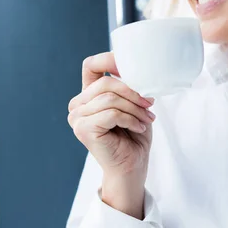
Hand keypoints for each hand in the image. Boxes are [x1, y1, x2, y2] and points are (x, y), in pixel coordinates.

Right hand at [67, 52, 155, 217]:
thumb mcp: (134, 106)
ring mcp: (77, 118)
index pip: (91, 65)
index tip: (135, 67)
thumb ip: (130, 88)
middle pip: (106, 83)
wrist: (132, 167)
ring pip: (110, 99)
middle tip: (150, 105)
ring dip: (135, 108)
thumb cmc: (134, 137)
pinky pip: (112, 114)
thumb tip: (139, 70)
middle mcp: (78, 105)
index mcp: (88, 95)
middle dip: (133, 93)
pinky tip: (140, 128)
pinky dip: (131, 119)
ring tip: (147, 118)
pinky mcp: (83, 129)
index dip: (110, 60)